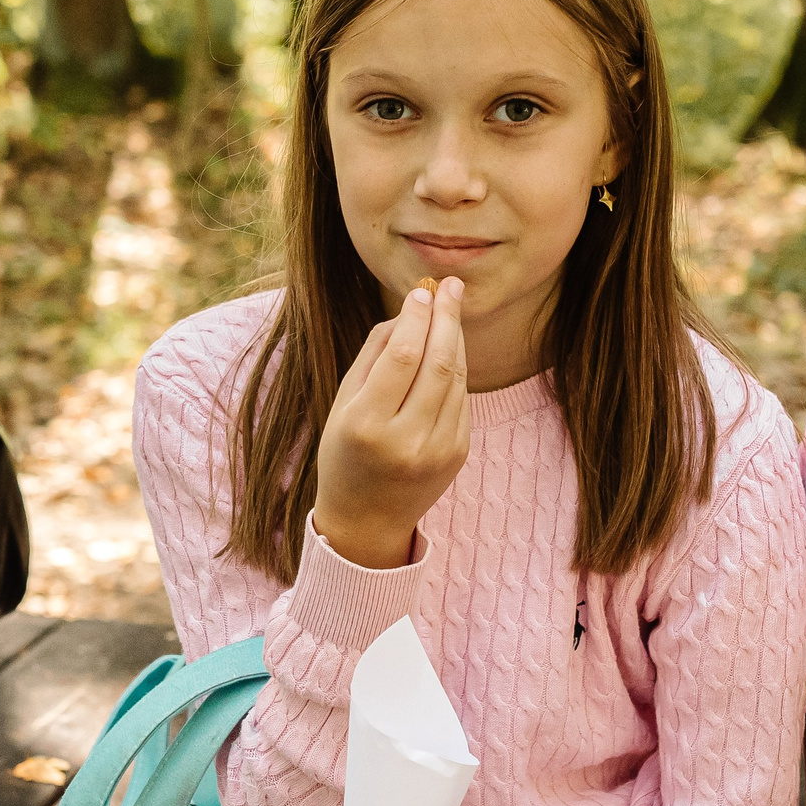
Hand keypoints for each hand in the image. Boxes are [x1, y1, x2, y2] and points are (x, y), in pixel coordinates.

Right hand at [311, 279, 468, 570]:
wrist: (366, 519)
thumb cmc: (346, 452)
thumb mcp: (344, 402)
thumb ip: (374, 354)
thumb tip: (410, 311)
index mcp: (367, 425)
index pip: (402, 356)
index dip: (416, 318)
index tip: (423, 291)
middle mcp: (406, 440)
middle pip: (438, 363)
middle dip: (448, 318)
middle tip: (453, 286)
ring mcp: (437, 451)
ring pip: (456, 378)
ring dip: (456, 340)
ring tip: (451, 311)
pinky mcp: (457, 454)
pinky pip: (461, 400)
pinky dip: (456, 370)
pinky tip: (448, 351)